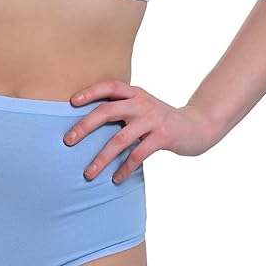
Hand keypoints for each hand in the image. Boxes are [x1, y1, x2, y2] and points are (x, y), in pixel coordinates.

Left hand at [63, 80, 218, 183]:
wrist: (197, 126)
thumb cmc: (161, 119)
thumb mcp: (143, 107)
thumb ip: (123, 109)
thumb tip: (89, 122)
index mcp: (135, 93)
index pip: (109, 86)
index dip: (90, 92)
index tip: (71, 102)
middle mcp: (142, 103)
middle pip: (107, 111)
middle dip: (85, 126)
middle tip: (68, 140)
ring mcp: (153, 119)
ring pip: (120, 139)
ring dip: (102, 157)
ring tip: (89, 173)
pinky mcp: (163, 136)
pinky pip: (138, 154)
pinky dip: (125, 168)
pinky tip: (116, 179)